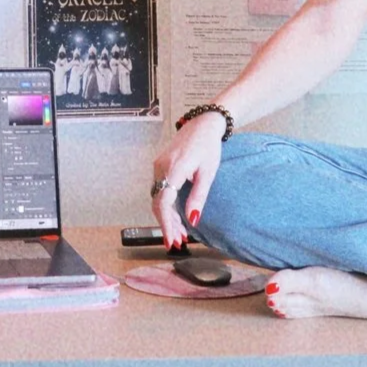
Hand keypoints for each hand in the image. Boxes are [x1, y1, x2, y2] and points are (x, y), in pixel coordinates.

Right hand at [150, 111, 225, 249]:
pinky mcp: (160, 165)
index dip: (165, 223)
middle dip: (167, 225)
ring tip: (179, 234)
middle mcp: (161, 166)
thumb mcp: (208, 173)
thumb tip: (193, 219)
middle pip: (158, 203)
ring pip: (158, 198)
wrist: (203, 123)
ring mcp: (159, 165)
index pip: (163, 201)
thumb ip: (198, 196)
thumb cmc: (208, 145)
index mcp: (174, 167)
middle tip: (177, 242)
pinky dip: (167, 205)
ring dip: (167, 217)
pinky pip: (160, 189)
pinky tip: (176, 216)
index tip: (171, 239)